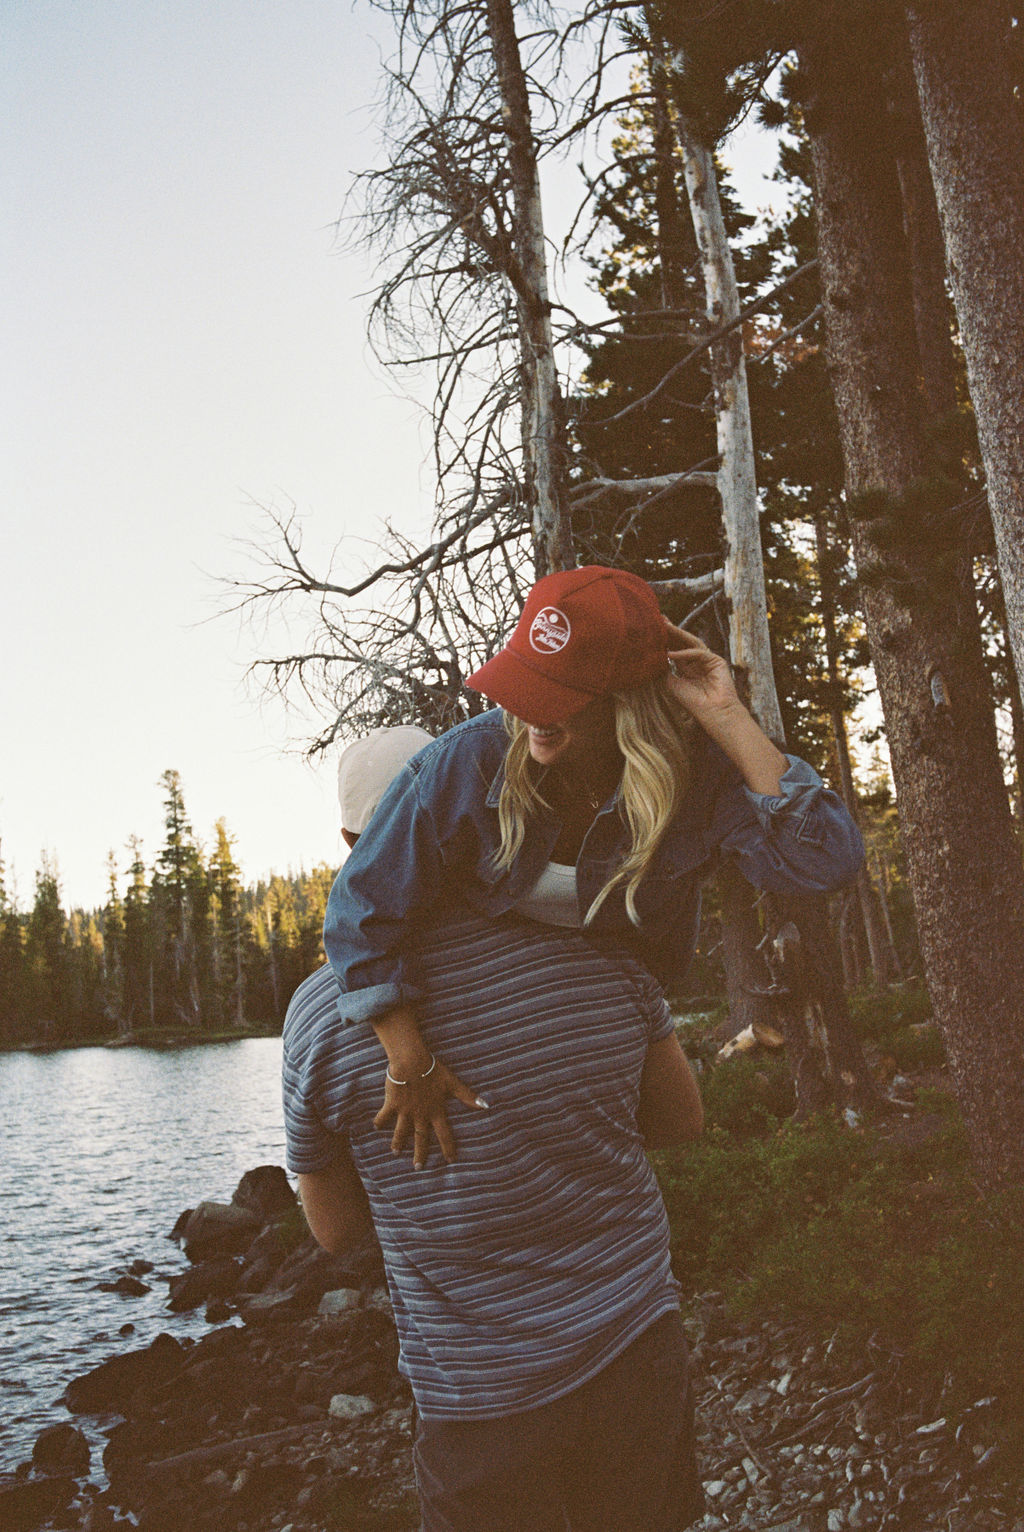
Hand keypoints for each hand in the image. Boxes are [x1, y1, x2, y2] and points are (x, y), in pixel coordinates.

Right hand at [373, 1053, 486, 1169]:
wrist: (411, 1063)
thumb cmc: (433, 1070)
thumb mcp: (452, 1083)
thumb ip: (468, 1096)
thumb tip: (485, 1105)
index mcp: (436, 1111)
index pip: (444, 1134)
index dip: (448, 1147)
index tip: (450, 1160)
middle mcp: (420, 1115)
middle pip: (420, 1138)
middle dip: (420, 1154)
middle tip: (418, 1168)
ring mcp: (405, 1112)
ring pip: (401, 1132)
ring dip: (398, 1143)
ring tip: (395, 1153)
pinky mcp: (392, 1104)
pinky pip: (384, 1116)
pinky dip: (379, 1122)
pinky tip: (376, 1127)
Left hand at [663, 620, 741, 721]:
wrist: (712, 713)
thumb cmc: (694, 703)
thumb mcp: (673, 684)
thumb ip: (665, 669)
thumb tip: (655, 657)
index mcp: (687, 667)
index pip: (675, 649)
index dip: (665, 639)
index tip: (652, 629)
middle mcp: (697, 661)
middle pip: (683, 642)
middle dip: (671, 631)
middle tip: (658, 619)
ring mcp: (708, 660)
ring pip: (691, 642)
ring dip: (678, 634)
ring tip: (664, 626)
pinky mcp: (717, 661)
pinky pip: (698, 653)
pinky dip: (684, 653)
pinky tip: (670, 654)